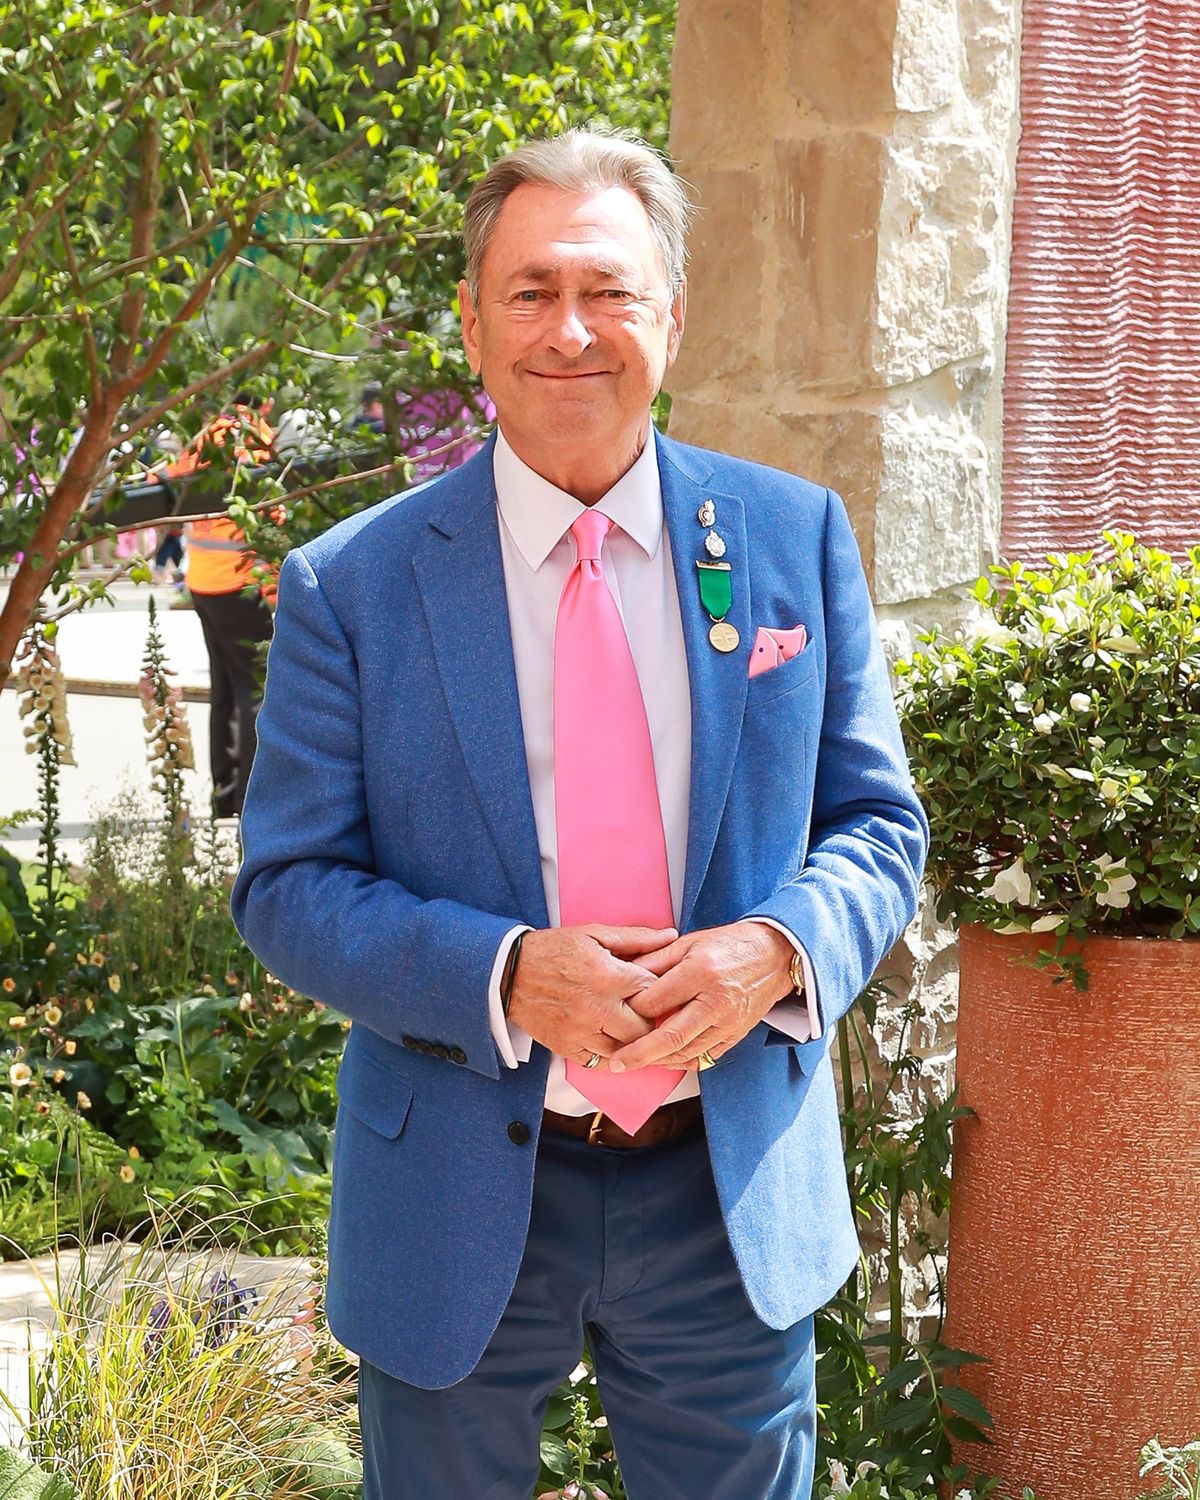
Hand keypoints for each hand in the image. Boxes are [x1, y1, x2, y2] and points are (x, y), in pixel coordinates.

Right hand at [506, 925, 676, 1068]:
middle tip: (642, 1010)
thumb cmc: (553, 950)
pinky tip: (606, 1036)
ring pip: (625, 1050)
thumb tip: (670, 936)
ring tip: (624, 1024)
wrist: (509, 972)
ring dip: (629, 1039)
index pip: (654, 991)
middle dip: (648, 1019)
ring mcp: (582, 1032)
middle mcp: (598, 1008)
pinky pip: (600, 1062)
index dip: (659, 989)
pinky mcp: (568, 1047)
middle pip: (645, 1027)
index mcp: (608, 976)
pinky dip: (607, 1052)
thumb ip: (635, 938)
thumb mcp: (594, 934)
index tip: (654, 988)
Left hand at [605, 921, 794, 1072]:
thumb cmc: (729, 945)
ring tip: (635, 1062)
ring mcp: (729, 1022)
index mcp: (700, 972)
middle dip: (638, 1053)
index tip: (614, 1014)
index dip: (631, 1010)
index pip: (656, 1000)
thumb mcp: (688, 943)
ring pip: (686, 1053)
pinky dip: (682, 1061)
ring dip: (658, 1061)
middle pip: (670, 1037)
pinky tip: (665, 1059)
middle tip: (616, 1062)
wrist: (774, 954)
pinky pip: (704, 1057)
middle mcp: (715, 1001)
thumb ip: (655, 961)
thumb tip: (624, 976)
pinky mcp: (736, 1034)